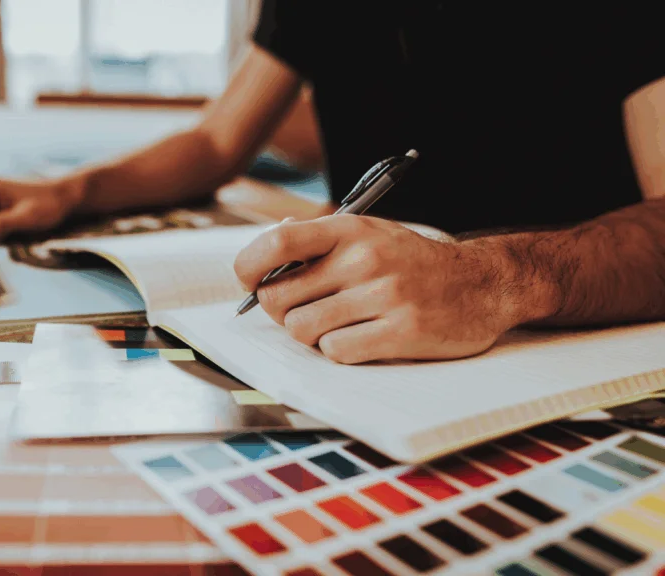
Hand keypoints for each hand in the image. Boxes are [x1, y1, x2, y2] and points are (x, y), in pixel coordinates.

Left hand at [233, 215, 527, 363]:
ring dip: (311, 335)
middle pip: (278, 298)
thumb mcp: (368, 233)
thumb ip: (318, 241)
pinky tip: (361, 338)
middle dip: (282, 311)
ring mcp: (384, 295)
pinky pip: (336, 351)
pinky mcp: (401, 332)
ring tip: (337, 325)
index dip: (248, 268)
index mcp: (350, 229)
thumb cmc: (412, 261)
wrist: (483, 284)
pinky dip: (339, 351)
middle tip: (305, 311)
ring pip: (302, 330)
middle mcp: (365, 258)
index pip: (275, 242)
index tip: (251, 282)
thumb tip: (265, 250)